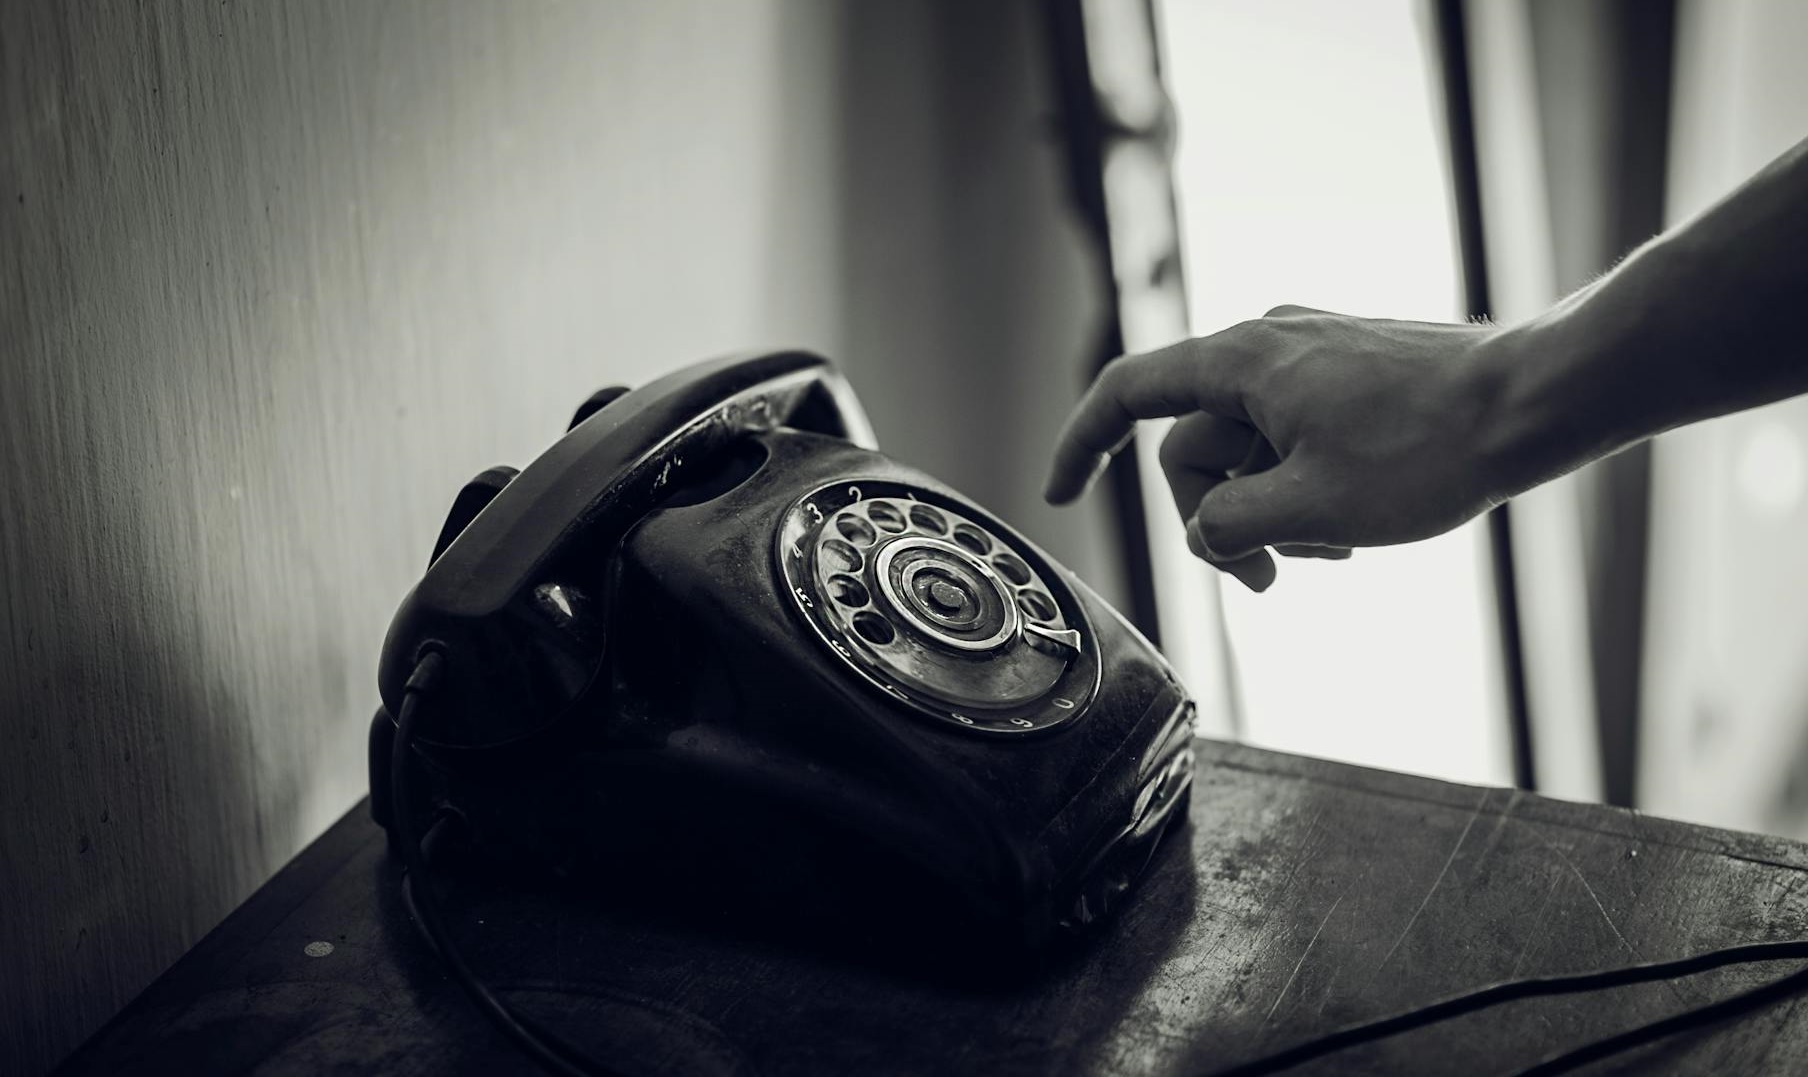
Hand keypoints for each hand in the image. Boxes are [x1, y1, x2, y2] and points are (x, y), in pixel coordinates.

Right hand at [1044, 306, 1512, 591]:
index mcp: (1239, 363)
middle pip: (1196, 447)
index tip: (1057, 493)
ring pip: (1251, 448)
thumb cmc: (1430, 448)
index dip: (1080, 445)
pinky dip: (1305, 484)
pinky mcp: (1349, 373)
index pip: (1126, 395)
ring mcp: (1311, 356)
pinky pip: (1294, 435)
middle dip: (1220, 520)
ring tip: (1338, 544)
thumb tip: (1206, 535)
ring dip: (1273, 509)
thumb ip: (1229, 529)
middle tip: (1273, 580)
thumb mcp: (1311, 508)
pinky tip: (1358, 519)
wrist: (1537, 399)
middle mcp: (1266, 345)